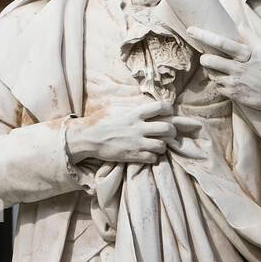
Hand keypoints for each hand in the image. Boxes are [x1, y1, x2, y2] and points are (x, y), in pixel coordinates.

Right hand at [66, 100, 201, 165]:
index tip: (169, 113)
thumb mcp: (116, 108)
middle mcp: (138, 127)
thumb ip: (131, 107)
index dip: (169, 110)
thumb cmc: (100, 121)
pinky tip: (149, 154)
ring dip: (163, 146)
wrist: (88, 138)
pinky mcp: (133, 155)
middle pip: (167, 128)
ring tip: (159, 145)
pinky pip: (152, 158)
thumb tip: (143, 103)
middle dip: (172, 131)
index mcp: (135, 113)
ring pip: (162, 146)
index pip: (160, 107)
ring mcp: (136, 143)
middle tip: (169, 133)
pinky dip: (154, 157)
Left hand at [187, 27, 260, 126]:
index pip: (222, 42)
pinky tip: (227, 80)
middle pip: (211, 61)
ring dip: (211, 71)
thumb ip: (250, 36)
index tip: (191, 30)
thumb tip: (239, 24)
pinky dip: (219, 82)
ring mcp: (235, 84)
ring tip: (219, 68)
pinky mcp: (234, 95)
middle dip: (205, 58)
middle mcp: (239, 69)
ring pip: (212, 75)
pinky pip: (218, 87)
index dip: (204, 35)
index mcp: (246, 55)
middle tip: (207, 57)